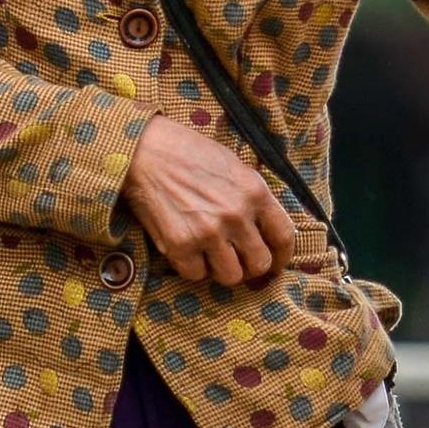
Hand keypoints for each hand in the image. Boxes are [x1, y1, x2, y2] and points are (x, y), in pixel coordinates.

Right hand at [121, 115, 294, 285]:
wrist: (144, 151)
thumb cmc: (189, 153)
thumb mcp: (234, 166)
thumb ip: (253, 197)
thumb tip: (266, 227)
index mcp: (255, 193)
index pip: (284, 237)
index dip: (282, 256)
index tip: (276, 261)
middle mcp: (236, 215)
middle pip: (260, 263)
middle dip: (251, 267)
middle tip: (240, 261)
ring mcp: (208, 232)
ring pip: (231, 276)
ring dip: (222, 270)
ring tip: (212, 257)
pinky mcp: (179, 244)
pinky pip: (196, 275)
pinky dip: (193, 269)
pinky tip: (188, 252)